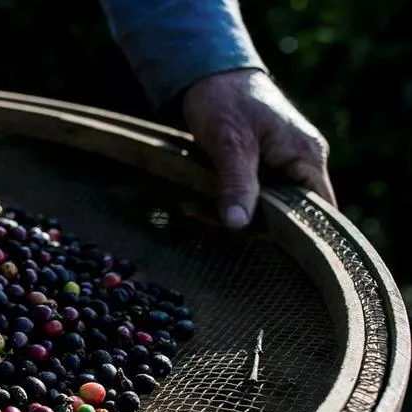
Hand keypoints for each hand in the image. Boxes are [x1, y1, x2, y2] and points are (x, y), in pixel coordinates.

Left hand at [182, 68, 333, 228]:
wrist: (207, 74)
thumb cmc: (225, 100)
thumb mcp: (229, 143)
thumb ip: (237, 183)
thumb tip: (239, 225)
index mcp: (307, 156)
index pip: (319, 211)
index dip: (296, 233)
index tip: (255, 237)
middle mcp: (301, 163)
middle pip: (289, 214)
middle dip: (250, 223)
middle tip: (208, 217)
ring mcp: (281, 166)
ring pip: (264, 208)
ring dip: (230, 212)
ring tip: (193, 207)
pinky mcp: (259, 168)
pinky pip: (249, 195)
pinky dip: (224, 201)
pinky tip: (194, 202)